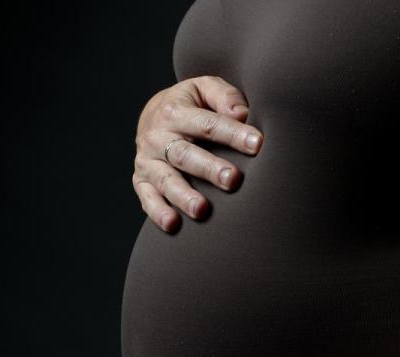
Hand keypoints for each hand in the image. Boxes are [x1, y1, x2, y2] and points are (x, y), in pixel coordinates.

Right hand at [132, 75, 264, 232]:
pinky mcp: (141, 181)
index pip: (207, 124)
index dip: (233, 134)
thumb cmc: (192, 104)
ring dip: (183, 196)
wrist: (153, 114)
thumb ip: (224, 97)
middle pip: (185, 155)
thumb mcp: (205, 89)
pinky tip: (173, 224)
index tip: (257, 144)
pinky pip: (147, 198)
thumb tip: (243, 114)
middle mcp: (157, 137)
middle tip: (232, 180)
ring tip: (202, 210)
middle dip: (209, 169)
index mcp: (175, 112)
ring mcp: (147, 161)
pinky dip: (158, 212)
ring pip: (166, 180)